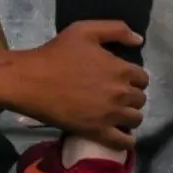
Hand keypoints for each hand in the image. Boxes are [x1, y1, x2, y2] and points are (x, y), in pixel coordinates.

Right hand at [0, 21, 148, 148]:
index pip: (143, 78)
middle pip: (140, 99)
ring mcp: (110, 114)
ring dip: (130, 116)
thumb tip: (139, 40)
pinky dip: (126, 141)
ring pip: (136, 119)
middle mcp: (121, 93)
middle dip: (131, 97)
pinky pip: (123, 142)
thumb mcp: (85, 30)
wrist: (29, 80)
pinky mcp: (96, 131)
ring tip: (117, 114)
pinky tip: (121, 135)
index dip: (134, 79)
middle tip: (116, 97)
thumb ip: (116, 30)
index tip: (122, 80)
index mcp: (121, 69)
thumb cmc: (56, 53)